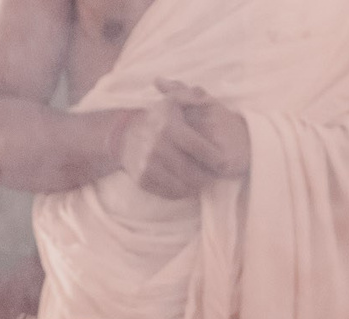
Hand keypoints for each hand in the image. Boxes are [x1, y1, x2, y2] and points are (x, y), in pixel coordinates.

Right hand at [118, 94, 241, 198]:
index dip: (215, 157)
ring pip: (181, 186)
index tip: (224, 163)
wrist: (125, 136)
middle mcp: (157, 146)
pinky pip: (168, 193)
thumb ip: (191, 95)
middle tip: (213, 176)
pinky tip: (185, 186)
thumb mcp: (173, 100)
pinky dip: (180, 192)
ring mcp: (148, 165)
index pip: (199, 147)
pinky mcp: (142, 179)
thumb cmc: (157, 118)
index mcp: (169, 126)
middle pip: (192, 172)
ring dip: (195, 187)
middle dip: (206, 177)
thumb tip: (204, 96)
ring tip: (201, 182)